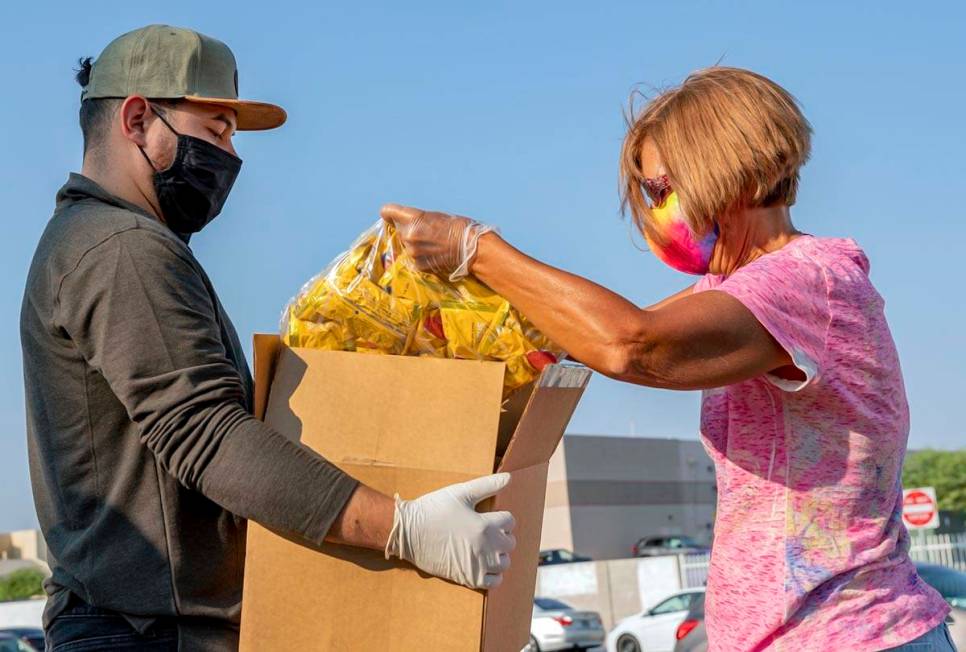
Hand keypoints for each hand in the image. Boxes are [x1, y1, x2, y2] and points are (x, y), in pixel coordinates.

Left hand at [380, 203, 496, 279]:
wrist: (472, 248)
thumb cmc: (458, 227)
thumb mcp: (435, 216)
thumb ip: (417, 220)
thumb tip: (404, 225)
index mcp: (413, 218)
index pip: (387, 211)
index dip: (390, 214)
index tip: (394, 217)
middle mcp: (408, 235)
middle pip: (398, 229)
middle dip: (407, 230)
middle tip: (426, 233)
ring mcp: (412, 252)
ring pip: (406, 245)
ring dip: (415, 245)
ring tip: (433, 244)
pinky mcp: (418, 265)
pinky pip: (413, 258)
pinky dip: (421, 257)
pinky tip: (435, 254)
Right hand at [385, 473, 515, 589]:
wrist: (408, 532)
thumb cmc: (433, 509)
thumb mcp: (460, 492)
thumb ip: (487, 485)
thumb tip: (509, 477)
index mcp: (485, 525)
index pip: (510, 521)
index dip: (501, 517)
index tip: (490, 517)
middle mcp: (486, 547)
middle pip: (510, 543)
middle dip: (502, 535)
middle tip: (488, 531)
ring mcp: (478, 565)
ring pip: (504, 563)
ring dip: (499, 555)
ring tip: (487, 548)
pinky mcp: (468, 578)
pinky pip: (494, 582)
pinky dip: (493, 574)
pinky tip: (483, 564)